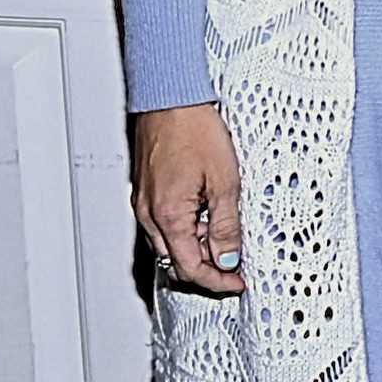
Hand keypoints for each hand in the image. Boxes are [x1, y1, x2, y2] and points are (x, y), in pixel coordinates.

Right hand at [128, 102, 244, 293]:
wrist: (170, 98)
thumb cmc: (193, 130)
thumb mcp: (225, 182)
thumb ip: (226, 225)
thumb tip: (228, 257)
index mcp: (167, 216)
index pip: (189, 268)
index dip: (216, 281)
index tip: (237, 282)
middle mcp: (149, 214)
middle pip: (175, 262)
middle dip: (206, 270)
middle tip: (234, 267)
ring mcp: (144, 203)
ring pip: (168, 245)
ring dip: (196, 250)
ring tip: (226, 238)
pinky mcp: (147, 192)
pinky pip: (164, 225)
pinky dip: (186, 231)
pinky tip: (207, 219)